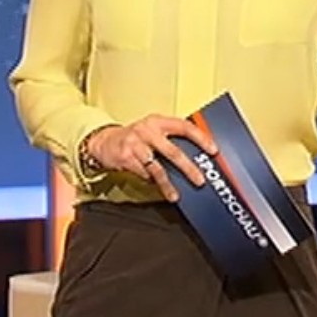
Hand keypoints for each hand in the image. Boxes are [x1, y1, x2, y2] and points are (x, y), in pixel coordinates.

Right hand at [85, 114, 218, 201]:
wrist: (104, 141)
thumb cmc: (135, 137)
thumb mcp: (152, 130)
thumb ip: (171, 138)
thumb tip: (197, 155)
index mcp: (158, 121)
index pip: (184, 126)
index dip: (200, 138)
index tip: (213, 150)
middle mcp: (148, 130)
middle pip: (173, 151)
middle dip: (188, 168)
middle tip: (200, 180)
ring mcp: (136, 144)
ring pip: (157, 168)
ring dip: (168, 184)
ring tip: (176, 195)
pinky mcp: (126, 157)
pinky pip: (144, 174)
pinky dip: (151, 181)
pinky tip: (156, 186)